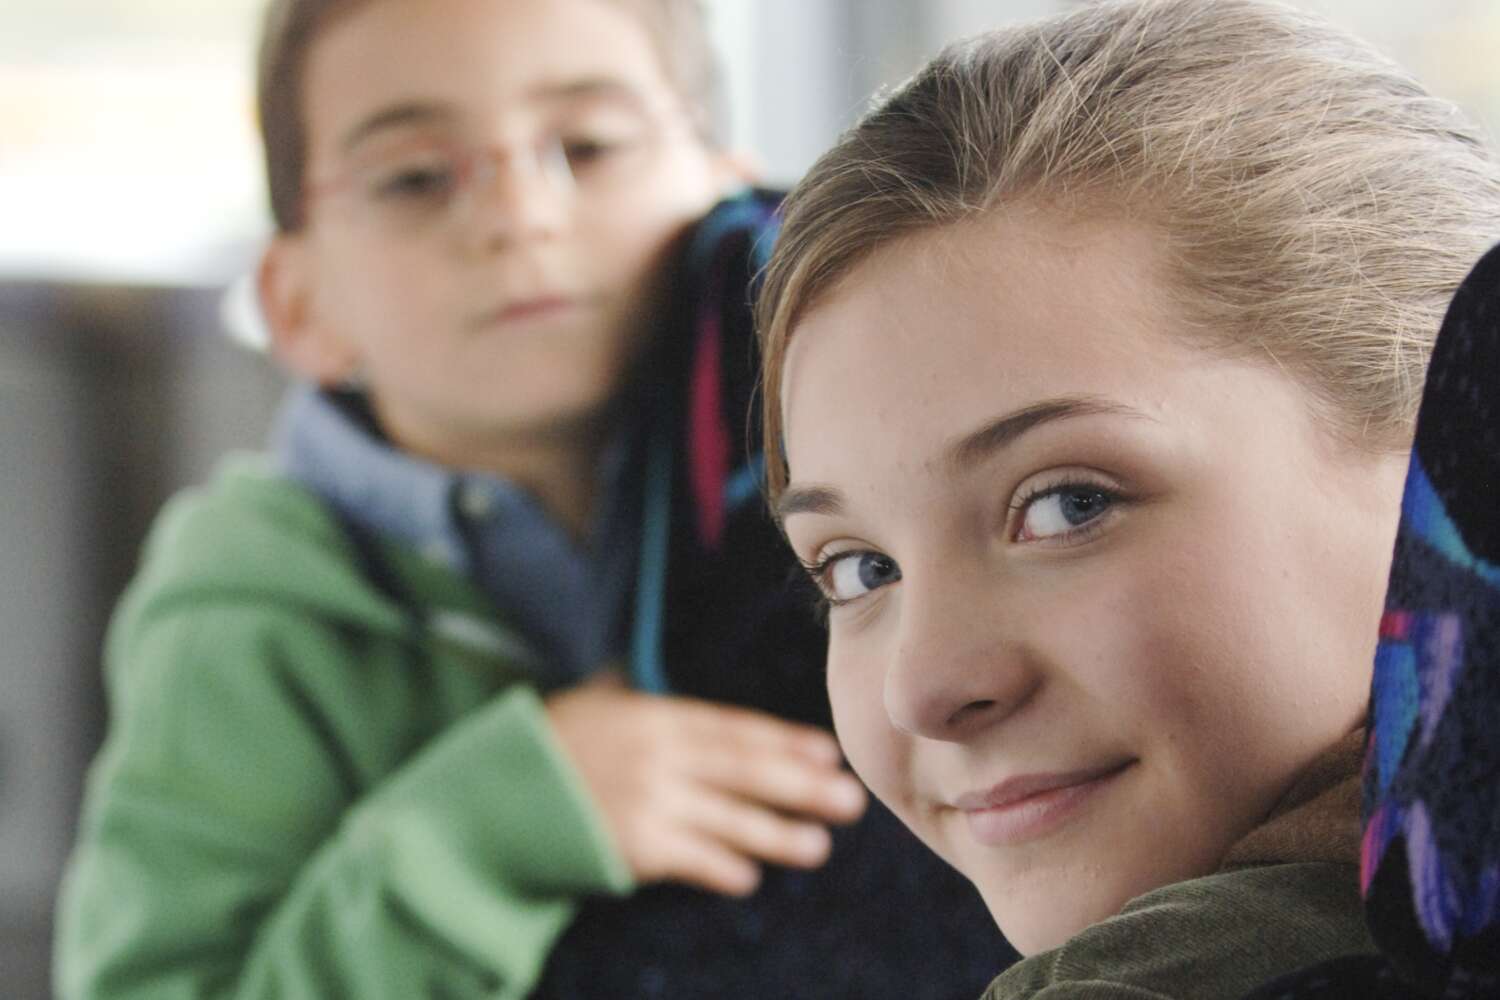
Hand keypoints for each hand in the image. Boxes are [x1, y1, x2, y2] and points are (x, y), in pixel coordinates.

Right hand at [545, 670, 867, 896]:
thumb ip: (629, 695)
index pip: (734, 729)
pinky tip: (748, 876)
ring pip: (729, 820)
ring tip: (816, 847)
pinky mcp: (632, 846)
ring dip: (776, 835)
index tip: (825, 754)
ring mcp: (648, 802)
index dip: (784, 743)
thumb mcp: (592, 706)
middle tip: (850, 800)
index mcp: (655, 717)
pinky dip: (721, 866)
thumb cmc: (542, 747)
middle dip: (801, 786)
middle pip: (745, 771)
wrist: (489, 798)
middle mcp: (659, 756)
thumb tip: (639, 671)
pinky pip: (691, 858)